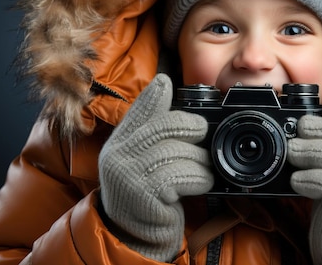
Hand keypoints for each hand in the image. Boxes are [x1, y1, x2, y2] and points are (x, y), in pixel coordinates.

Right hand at [98, 73, 213, 261]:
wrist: (138, 239)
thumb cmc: (149, 197)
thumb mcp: (145, 161)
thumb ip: (152, 132)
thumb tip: (164, 87)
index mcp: (118, 146)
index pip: (136, 114)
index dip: (152, 96)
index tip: (167, 82)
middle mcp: (117, 158)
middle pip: (160, 127)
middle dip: (188, 126)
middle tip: (202, 131)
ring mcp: (128, 177)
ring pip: (174, 151)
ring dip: (198, 159)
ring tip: (204, 167)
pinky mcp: (144, 196)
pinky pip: (179, 176)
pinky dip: (198, 177)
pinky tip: (203, 182)